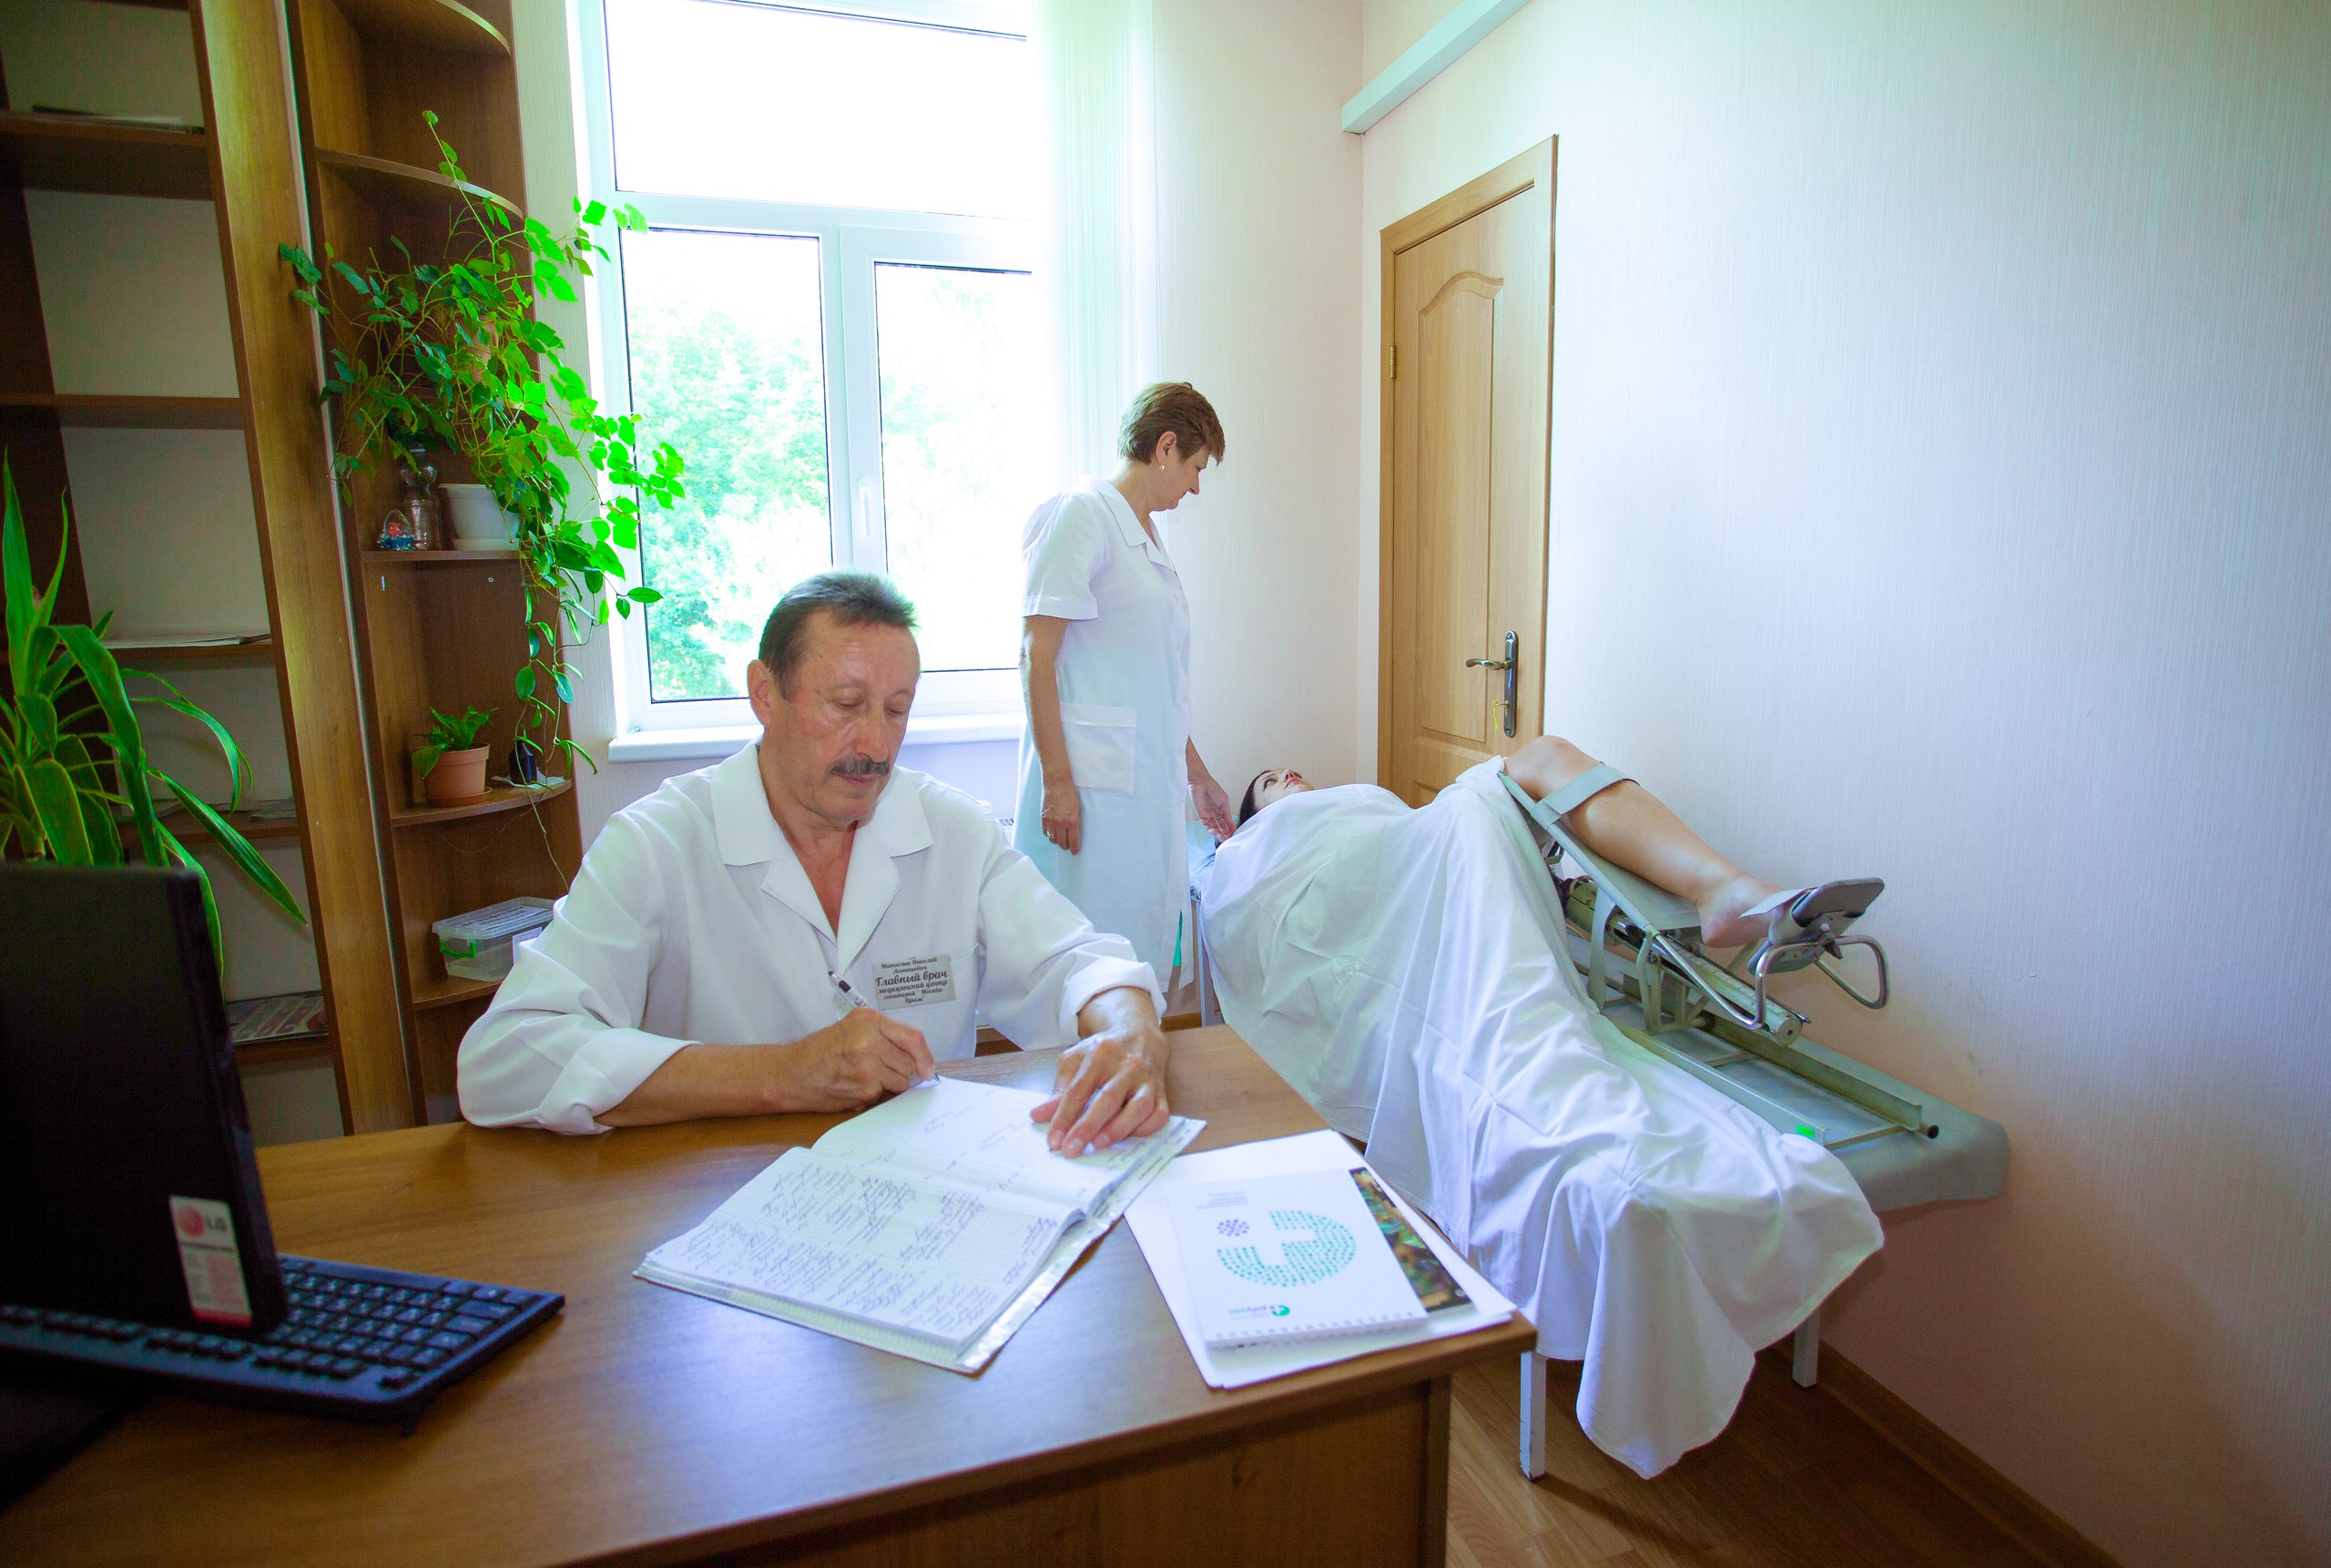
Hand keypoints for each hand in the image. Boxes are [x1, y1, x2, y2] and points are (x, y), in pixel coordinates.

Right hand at [778, 1008, 934, 1110]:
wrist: (791, 1073)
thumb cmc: (819, 1052)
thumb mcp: (851, 1029)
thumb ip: (883, 1035)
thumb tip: (917, 1056)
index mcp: (869, 1020)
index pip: (913, 1038)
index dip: (925, 1056)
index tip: (927, 1068)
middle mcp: (870, 1040)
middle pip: (909, 1062)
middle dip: (900, 1070)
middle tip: (878, 1069)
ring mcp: (868, 1065)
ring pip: (901, 1081)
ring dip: (889, 1084)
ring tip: (864, 1076)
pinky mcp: (865, 1088)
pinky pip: (885, 1094)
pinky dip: (874, 1094)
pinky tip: (855, 1086)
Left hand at [1031, 1018, 1169, 1156]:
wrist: (1139, 1034)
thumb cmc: (1103, 1052)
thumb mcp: (1075, 1061)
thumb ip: (1059, 1089)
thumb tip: (1038, 1116)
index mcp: (1100, 1054)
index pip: (1079, 1089)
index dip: (1064, 1117)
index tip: (1053, 1140)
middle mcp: (1127, 1066)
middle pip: (1108, 1099)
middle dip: (1088, 1127)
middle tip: (1071, 1150)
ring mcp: (1148, 1079)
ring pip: (1138, 1107)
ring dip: (1118, 1129)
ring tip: (1098, 1145)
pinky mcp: (1162, 1091)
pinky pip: (1160, 1113)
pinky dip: (1146, 1128)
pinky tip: (1129, 1137)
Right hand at [1040, 776, 1082, 853]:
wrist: (1057, 782)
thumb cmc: (1069, 792)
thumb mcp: (1077, 808)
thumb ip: (1075, 821)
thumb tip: (1074, 832)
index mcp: (1072, 821)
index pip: (1073, 841)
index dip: (1074, 848)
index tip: (1074, 851)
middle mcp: (1061, 823)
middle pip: (1062, 842)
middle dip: (1065, 846)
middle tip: (1068, 846)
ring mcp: (1051, 821)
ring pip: (1052, 839)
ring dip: (1057, 841)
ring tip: (1060, 840)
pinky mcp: (1043, 817)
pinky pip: (1045, 831)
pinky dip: (1049, 834)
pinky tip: (1052, 832)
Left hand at [1191, 773, 1235, 838]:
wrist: (1201, 782)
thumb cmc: (1213, 787)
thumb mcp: (1224, 801)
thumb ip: (1227, 812)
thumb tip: (1231, 822)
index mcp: (1222, 809)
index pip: (1227, 822)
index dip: (1231, 828)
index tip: (1234, 834)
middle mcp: (1215, 813)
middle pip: (1221, 826)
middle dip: (1225, 833)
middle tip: (1229, 839)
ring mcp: (1208, 814)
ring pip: (1214, 827)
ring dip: (1218, 833)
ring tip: (1223, 837)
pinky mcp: (1201, 815)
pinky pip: (1206, 824)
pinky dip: (1210, 829)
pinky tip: (1215, 831)